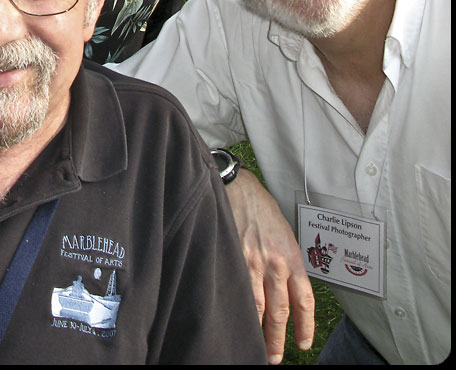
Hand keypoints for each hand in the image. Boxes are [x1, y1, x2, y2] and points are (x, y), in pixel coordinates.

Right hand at [225, 169, 314, 363]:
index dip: (305, 326)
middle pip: (281, 312)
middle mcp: (275, 263)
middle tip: (275, 357)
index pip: (304, 300)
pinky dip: (240, 311)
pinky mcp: (234, 259)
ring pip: (259, 308)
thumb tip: (286, 286)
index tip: (303, 342)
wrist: (238, 187)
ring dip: (259, 332)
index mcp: (292, 256)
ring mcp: (253, 263)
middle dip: (279, 339)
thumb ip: (286, 259)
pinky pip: (239, 293)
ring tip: (257, 347)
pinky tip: (238, 320)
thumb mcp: (284, 232)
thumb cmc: (261, 206)